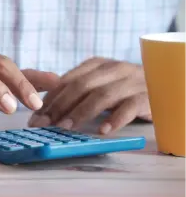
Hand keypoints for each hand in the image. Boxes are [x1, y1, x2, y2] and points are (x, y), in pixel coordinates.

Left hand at [28, 57, 151, 133]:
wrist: (162, 84)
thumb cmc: (122, 88)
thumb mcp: (97, 83)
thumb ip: (74, 89)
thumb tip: (42, 102)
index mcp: (96, 65)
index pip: (67, 80)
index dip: (49, 99)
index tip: (35, 116)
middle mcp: (113, 69)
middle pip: (80, 86)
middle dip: (59, 106)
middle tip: (44, 124)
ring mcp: (130, 81)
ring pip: (102, 95)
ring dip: (81, 112)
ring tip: (65, 127)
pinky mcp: (146, 96)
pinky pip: (129, 107)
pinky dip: (114, 119)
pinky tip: (102, 131)